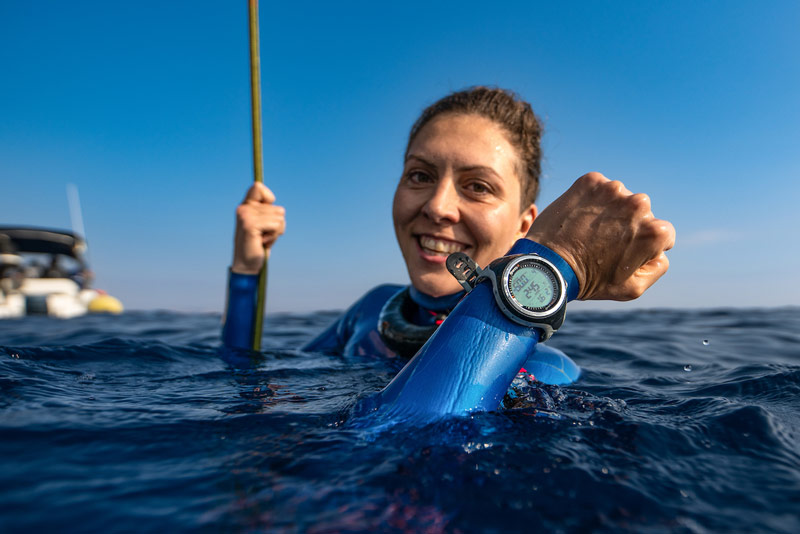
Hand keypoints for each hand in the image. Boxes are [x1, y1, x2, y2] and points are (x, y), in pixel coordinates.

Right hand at [232, 183, 285, 273]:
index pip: (258, 187)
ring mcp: (245, 216)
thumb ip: (268, 212)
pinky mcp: (249, 225)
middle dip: (277, 225)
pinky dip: (274, 236)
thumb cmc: (258, 245)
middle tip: (263, 236)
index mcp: (245, 206)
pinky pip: (276, 225)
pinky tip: (262, 242)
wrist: (247, 265)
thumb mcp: (264, 225)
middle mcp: (243, 208)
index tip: (266, 216)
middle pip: (278, 209)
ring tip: (263, 239)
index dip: (269, 199)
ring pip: (279, 217)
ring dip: (276, 232)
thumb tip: (279, 209)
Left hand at [526, 172, 674, 300]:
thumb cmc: (589, 281)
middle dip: (627, 225)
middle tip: (602, 242)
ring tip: (588, 231)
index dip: (643, 246)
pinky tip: (578, 219)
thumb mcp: (632, 288)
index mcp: (655, 231)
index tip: (623, 252)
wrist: (547, 264)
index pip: (662, 233)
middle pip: (640, 213)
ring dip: (609, 211)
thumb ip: (657, 267)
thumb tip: (660, 251)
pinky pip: (598, 189)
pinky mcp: (591, 181)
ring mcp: (614, 189)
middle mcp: (640, 203)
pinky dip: (591, 200)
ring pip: (619, 199)